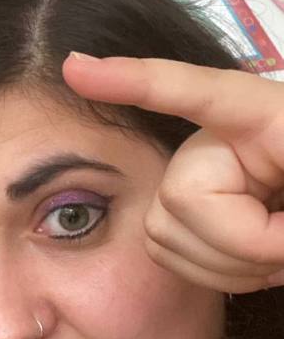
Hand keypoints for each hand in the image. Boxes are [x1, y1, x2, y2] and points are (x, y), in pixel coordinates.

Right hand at [62, 54, 283, 292]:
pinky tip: (257, 264)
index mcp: (265, 116)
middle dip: (240, 246)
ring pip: (163, 233)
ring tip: (280, 255)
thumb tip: (270, 245)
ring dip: (230, 266)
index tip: (76, 66)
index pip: (198, 91)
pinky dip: (216, 273)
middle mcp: (219, 142)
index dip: (136, 80)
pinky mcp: (194, 214)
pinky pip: (170, 251)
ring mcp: (201, 178)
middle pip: (180, 199)